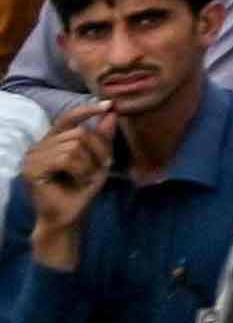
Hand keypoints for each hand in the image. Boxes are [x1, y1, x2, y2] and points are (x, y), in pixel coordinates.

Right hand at [21, 108, 108, 259]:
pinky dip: (80, 169)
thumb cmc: (81, 189)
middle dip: (99, 149)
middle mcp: (39, 146)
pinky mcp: (32, 169)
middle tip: (102, 167)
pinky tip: (79, 181)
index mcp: (52, 141)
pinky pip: (66, 158)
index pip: (67, 118)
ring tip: (87, 177)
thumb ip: (103, 137)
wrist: (70, 216)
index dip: (87, 110)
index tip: (108, 105)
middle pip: (79, 132)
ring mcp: (33, 157)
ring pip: (74, 145)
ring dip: (90, 163)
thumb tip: (111, 111)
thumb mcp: (98, 160)